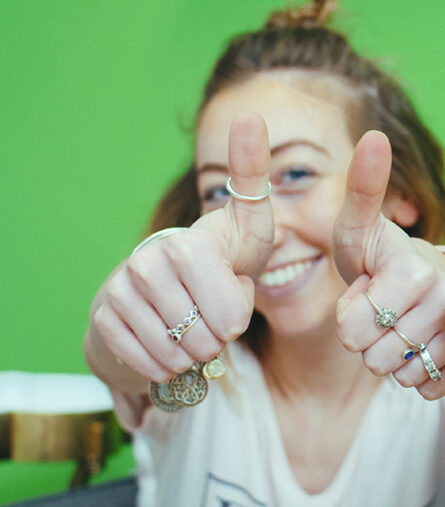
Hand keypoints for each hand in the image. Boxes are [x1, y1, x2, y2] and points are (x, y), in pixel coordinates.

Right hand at [91, 113, 273, 381]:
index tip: (234, 311)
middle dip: (219, 338)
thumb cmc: (224, 259)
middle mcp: (149, 260)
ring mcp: (121, 289)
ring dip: (195, 353)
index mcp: (189, 242)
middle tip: (214, 319)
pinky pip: (149, 364)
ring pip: (177, 352)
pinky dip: (167, 366)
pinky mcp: (103, 319)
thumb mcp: (252, 226)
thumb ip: (254, 180)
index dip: (234, 315)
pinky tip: (170, 347)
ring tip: (195, 330)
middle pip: (205, 334)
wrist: (172, 295)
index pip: (224, 304)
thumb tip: (247, 115)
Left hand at [333, 131, 444, 398]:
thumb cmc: (384, 259)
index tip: (369, 291)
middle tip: (384, 312)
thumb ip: (362, 189)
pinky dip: (416, 376)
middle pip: (373, 357)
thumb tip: (375, 136)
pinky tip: (422, 349)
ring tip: (402, 328)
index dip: (348, 316)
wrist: (436, 289)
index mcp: (414, 269)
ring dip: (391, 359)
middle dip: (367, 339)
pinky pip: (426, 388)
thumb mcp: (359, 228)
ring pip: (399, 375)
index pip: (351, 328)